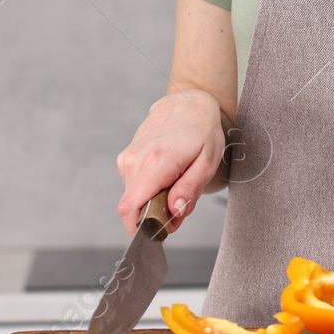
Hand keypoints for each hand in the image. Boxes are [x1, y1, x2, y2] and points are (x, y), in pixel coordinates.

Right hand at [114, 88, 226, 234]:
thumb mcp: (207, 162)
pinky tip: (168, 176)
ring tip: (178, 183)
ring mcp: (127, 159)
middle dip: (156, 216)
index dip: (141, 228)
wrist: (187, 102)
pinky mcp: (126, 159)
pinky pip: (134, 187)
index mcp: (155, 162)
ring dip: (155, 201)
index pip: (130, 209)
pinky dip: (151, 190)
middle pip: (134, 208)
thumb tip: (174, 212)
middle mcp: (134, 161)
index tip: (161, 231)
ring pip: (135, 199)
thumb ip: (190, 190)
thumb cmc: (202, 131)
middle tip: (182, 204)